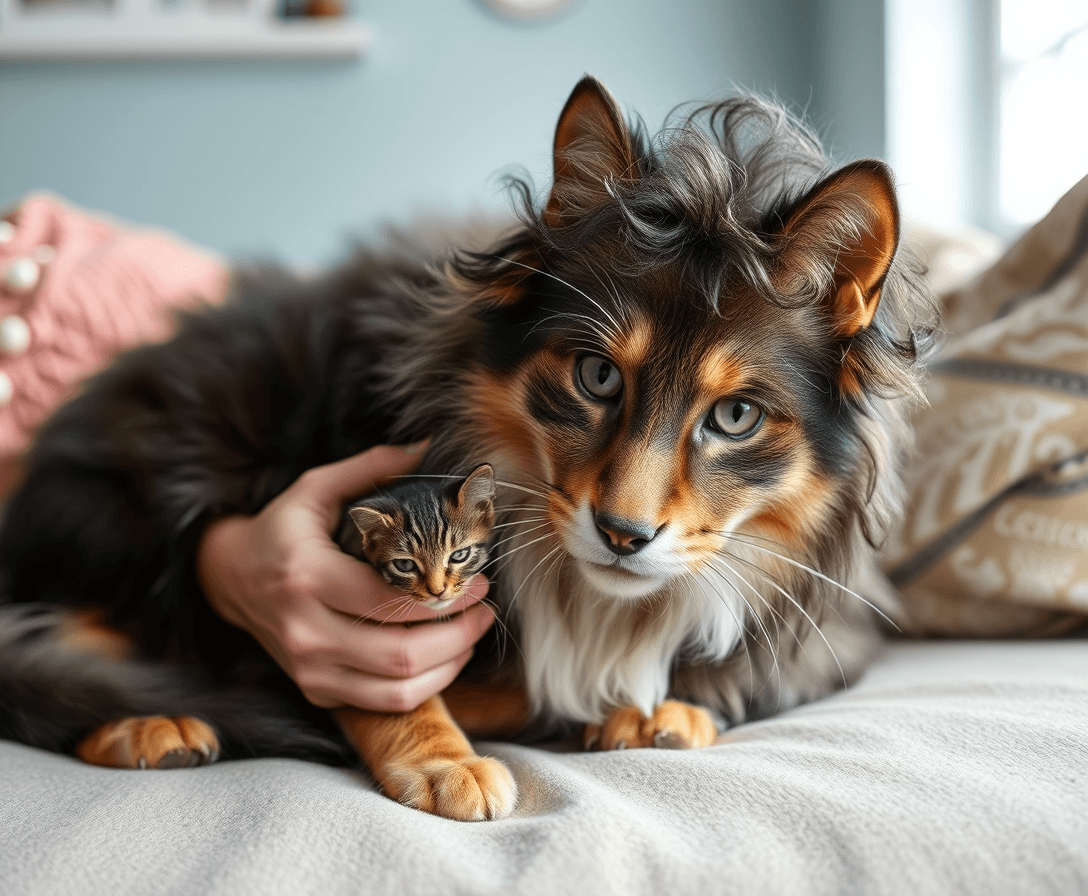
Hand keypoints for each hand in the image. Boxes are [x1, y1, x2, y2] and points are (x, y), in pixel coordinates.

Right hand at [196, 444, 495, 712]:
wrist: (229, 579)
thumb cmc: (280, 530)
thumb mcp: (315, 489)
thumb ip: (370, 467)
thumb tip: (424, 446)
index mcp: (306, 577)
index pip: (388, 603)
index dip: (444, 598)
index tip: (478, 582)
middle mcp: (305, 632)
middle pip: (401, 656)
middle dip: (458, 635)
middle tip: (484, 611)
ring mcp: (308, 669)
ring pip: (397, 690)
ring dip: (448, 666)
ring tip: (471, 635)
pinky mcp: (316, 690)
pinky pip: (382, 703)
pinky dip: (423, 686)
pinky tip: (443, 658)